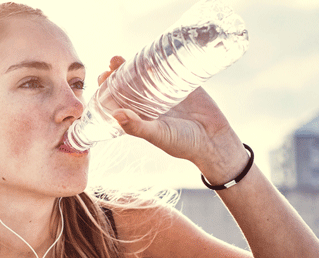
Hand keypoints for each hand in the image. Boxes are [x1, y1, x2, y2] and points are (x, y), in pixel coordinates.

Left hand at [99, 56, 249, 184]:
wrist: (215, 141)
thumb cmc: (184, 144)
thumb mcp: (159, 136)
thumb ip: (138, 127)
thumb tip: (115, 114)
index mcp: (140, 116)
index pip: (118, 99)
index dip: (108, 88)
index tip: (102, 77)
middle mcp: (150, 103)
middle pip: (129, 83)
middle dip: (119, 72)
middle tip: (113, 63)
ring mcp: (165, 92)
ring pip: (146, 74)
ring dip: (134, 64)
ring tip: (124, 56)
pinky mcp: (182, 83)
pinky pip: (168, 69)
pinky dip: (160, 60)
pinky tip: (151, 51)